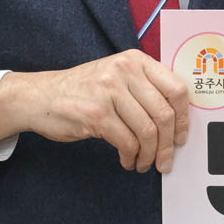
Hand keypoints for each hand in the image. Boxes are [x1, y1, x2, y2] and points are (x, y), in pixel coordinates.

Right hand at [0, 50, 190, 171]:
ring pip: (147, 131)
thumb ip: (144, 88)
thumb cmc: (83, 91)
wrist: (40, 96)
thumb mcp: (116, 76)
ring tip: (144, 163)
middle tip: (166, 160)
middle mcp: (125, 71)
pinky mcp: (95, 113)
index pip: (176, 89)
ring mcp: (109, 91)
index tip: (182, 137)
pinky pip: (127, 142)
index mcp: (136, 60)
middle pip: (163, 114)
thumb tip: (175, 122)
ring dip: (149, 155)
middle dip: (168, 145)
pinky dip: (131, 157)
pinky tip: (127, 160)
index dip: (183, 119)